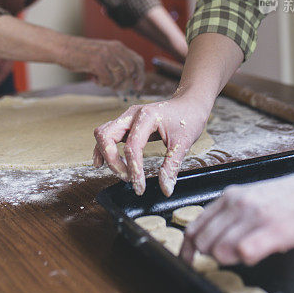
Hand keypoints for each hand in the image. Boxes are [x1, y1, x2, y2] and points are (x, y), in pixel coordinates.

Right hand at [61, 36, 144, 91]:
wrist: (63, 47)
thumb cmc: (82, 54)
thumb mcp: (103, 53)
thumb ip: (116, 62)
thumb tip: (128, 80)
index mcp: (118, 46)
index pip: (137, 60)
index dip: (140, 75)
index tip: (137, 86)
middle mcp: (114, 49)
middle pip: (131, 70)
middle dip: (125, 82)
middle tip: (114, 87)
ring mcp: (105, 55)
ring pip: (120, 76)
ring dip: (112, 83)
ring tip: (100, 80)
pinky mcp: (96, 62)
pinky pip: (108, 80)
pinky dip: (102, 83)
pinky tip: (94, 79)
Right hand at [93, 97, 208, 194]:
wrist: (190, 103)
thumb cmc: (188, 118)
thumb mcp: (183, 143)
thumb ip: (172, 166)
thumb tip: (165, 189)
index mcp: (146, 116)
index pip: (132, 146)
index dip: (134, 169)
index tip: (140, 187)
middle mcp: (132, 114)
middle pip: (107, 136)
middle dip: (113, 161)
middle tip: (128, 178)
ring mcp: (127, 117)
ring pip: (103, 134)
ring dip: (106, 155)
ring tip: (120, 172)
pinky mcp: (127, 123)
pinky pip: (107, 134)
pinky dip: (103, 149)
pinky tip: (103, 162)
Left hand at [180, 163, 293, 266]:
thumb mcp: (255, 199)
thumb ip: (234, 216)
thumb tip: (217, 241)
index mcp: (231, 196)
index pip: (194, 228)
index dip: (188, 250)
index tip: (189, 261)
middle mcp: (238, 203)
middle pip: (203, 243)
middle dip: (211, 257)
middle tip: (235, 255)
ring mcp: (255, 216)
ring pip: (219, 250)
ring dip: (231, 259)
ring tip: (254, 249)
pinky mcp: (275, 230)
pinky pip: (245, 252)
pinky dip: (247, 259)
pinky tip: (260, 253)